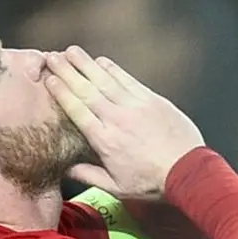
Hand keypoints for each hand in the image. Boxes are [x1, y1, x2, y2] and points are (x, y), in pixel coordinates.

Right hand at [45, 46, 204, 198]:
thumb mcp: (116, 187)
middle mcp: (117, 119)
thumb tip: (66, 169)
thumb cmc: (152, 182)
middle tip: (52, 57)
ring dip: (86, 64)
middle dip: (67, 72)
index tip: (49, 80)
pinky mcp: (152, 100)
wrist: (188, 172)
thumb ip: (88, 175)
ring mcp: (135, 106)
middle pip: (87, 90)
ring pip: (105, 80)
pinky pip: (128, 80)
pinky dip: (113, 69)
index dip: (61, 93)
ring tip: (71, 51)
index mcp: (105, 140)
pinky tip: (101, 61)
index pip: (77, 111)